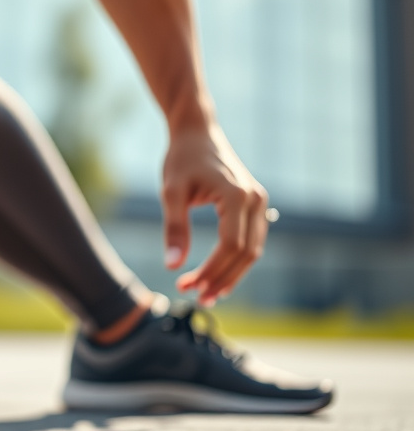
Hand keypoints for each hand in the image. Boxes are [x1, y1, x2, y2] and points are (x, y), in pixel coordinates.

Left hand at [161, 124, 269, 306]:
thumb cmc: (181, 159)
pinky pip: (251, 240)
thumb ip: (174, 228)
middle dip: (221, 279)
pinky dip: (236, 261)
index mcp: (238, 196)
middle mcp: (256, 200)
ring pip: (252, 251)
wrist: (197, 133)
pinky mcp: (255, 205)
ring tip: (207, 294)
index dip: (210, 271)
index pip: (230, 246)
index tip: (187, 286)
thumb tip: (172, 265)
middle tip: (196, 297)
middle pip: (246, 253)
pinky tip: (218, 275)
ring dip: (231, 275)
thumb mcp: (170, 192)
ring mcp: (260, 202)